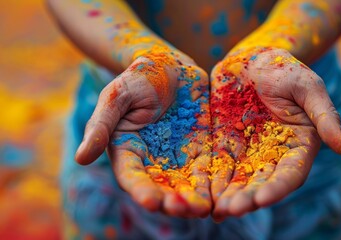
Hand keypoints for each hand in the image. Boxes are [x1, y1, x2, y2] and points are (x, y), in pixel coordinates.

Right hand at [75, 47, 211, 217]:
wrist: (170, 65)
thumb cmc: (137, 78)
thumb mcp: (116, 97)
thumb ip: (101, 126)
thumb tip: (80, 158)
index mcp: (128, 152)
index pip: (133, 177)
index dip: (141, 190)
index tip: (150, 201)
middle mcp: (153, 161)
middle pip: (162, 188)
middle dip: (172, 201)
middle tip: (183, 210)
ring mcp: (179, 157)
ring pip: (187, 184)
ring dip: (194, 198)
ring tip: (203, 208)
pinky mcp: (201, 149)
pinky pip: (209, 169)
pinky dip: (214, 183)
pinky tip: (222, 194)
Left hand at [209, 47, 340, 220]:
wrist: (252, 60)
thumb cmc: (286, 70)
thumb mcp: (308, 88)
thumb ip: (324, 118)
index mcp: (298, 146)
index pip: (290, 173)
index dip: (277, 187)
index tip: (262, 199)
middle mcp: (274, 155)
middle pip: (262, 183)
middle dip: (248, 198)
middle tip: (232, 210)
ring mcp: (249, 152)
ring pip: (239, 180)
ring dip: (228, 197)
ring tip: (216, 211)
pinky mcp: (226, 145)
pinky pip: (218, 166)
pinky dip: (212, 182)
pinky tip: (203, 197)